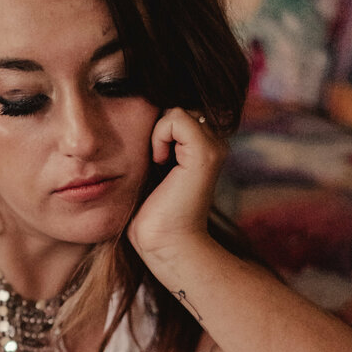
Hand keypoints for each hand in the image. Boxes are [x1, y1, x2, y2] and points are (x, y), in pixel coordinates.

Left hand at [127, 107, 227, 263]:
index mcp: (203, 147)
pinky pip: (176, 118)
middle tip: (154, 160)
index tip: (153, 158)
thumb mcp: (150, 171)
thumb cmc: (151, 215)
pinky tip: (159, 161)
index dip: (158, 127)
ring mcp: (213, 147)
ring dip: (157, 132)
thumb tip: (136, 116)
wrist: (165, 244)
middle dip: (158, 128)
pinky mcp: (205, 154)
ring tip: (157, 162)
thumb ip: (154, 144)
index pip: (176, 112)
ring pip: (176, 109)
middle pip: (176, 107)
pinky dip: (160, 136)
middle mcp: (214, 144)